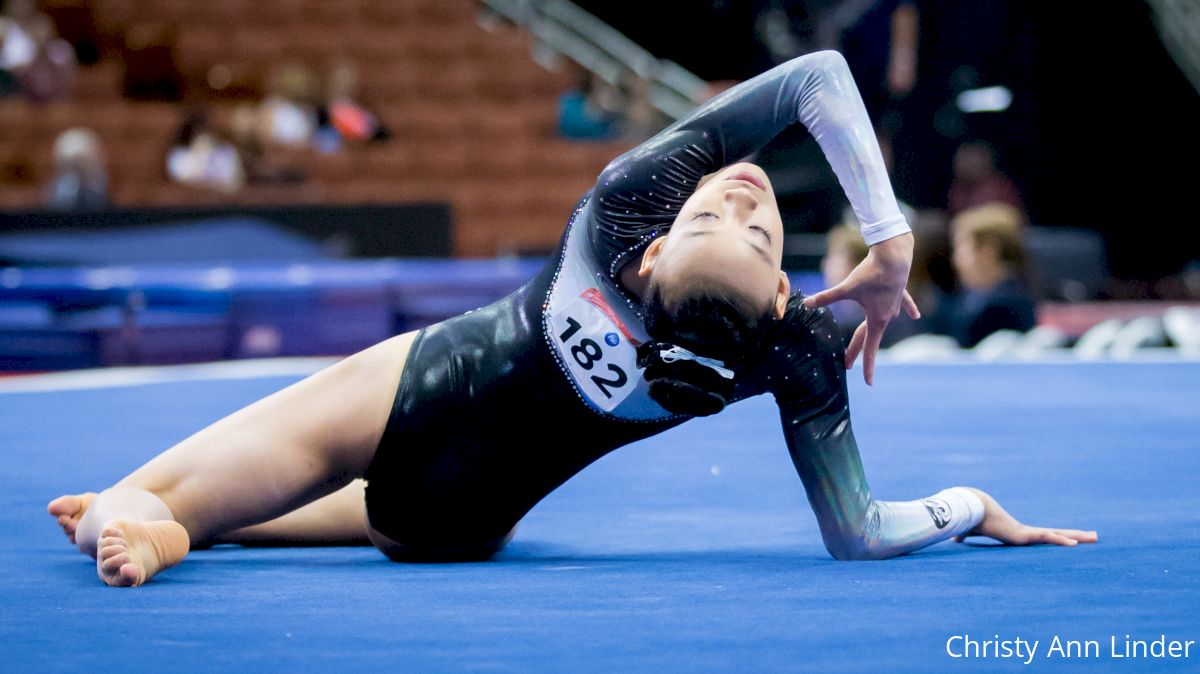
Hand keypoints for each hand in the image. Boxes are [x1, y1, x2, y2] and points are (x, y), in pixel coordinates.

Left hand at [803, 233, 918, 384]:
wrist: (894, 255)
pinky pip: (903, 305)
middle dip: (857, 350)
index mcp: (876, 319)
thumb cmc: (871, 273)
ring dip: (873, 331)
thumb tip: (806, 303)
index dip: (867, 365)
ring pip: (882, 322)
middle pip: (870, 336)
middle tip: (847, 363)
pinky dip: (907, 310)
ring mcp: (895, 305)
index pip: (870, 348)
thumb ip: (826, 297)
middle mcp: (887, 316)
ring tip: (867, 340)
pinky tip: (915, 316)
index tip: (868, 382)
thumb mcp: (847, 287)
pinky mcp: (899, 292)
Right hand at [954, 488, 1097, 546]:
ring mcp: (1028, 532)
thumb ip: (965, 536)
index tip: (1069, 539)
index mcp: (1018, 533)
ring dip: (1078, 537)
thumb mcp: (971, 532)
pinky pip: (1047, 537)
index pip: (1042, 536)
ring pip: (1058, 534)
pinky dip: (1061, 541)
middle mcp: (1027, 532)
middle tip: (1094, 535)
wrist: (972, 509)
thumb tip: (953, 538)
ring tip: (1096, 537)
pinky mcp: (1025, 534)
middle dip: (1076, 535)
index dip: (1056, 537)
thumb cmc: (973, 519)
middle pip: (1057, 533)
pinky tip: (1076, 544)